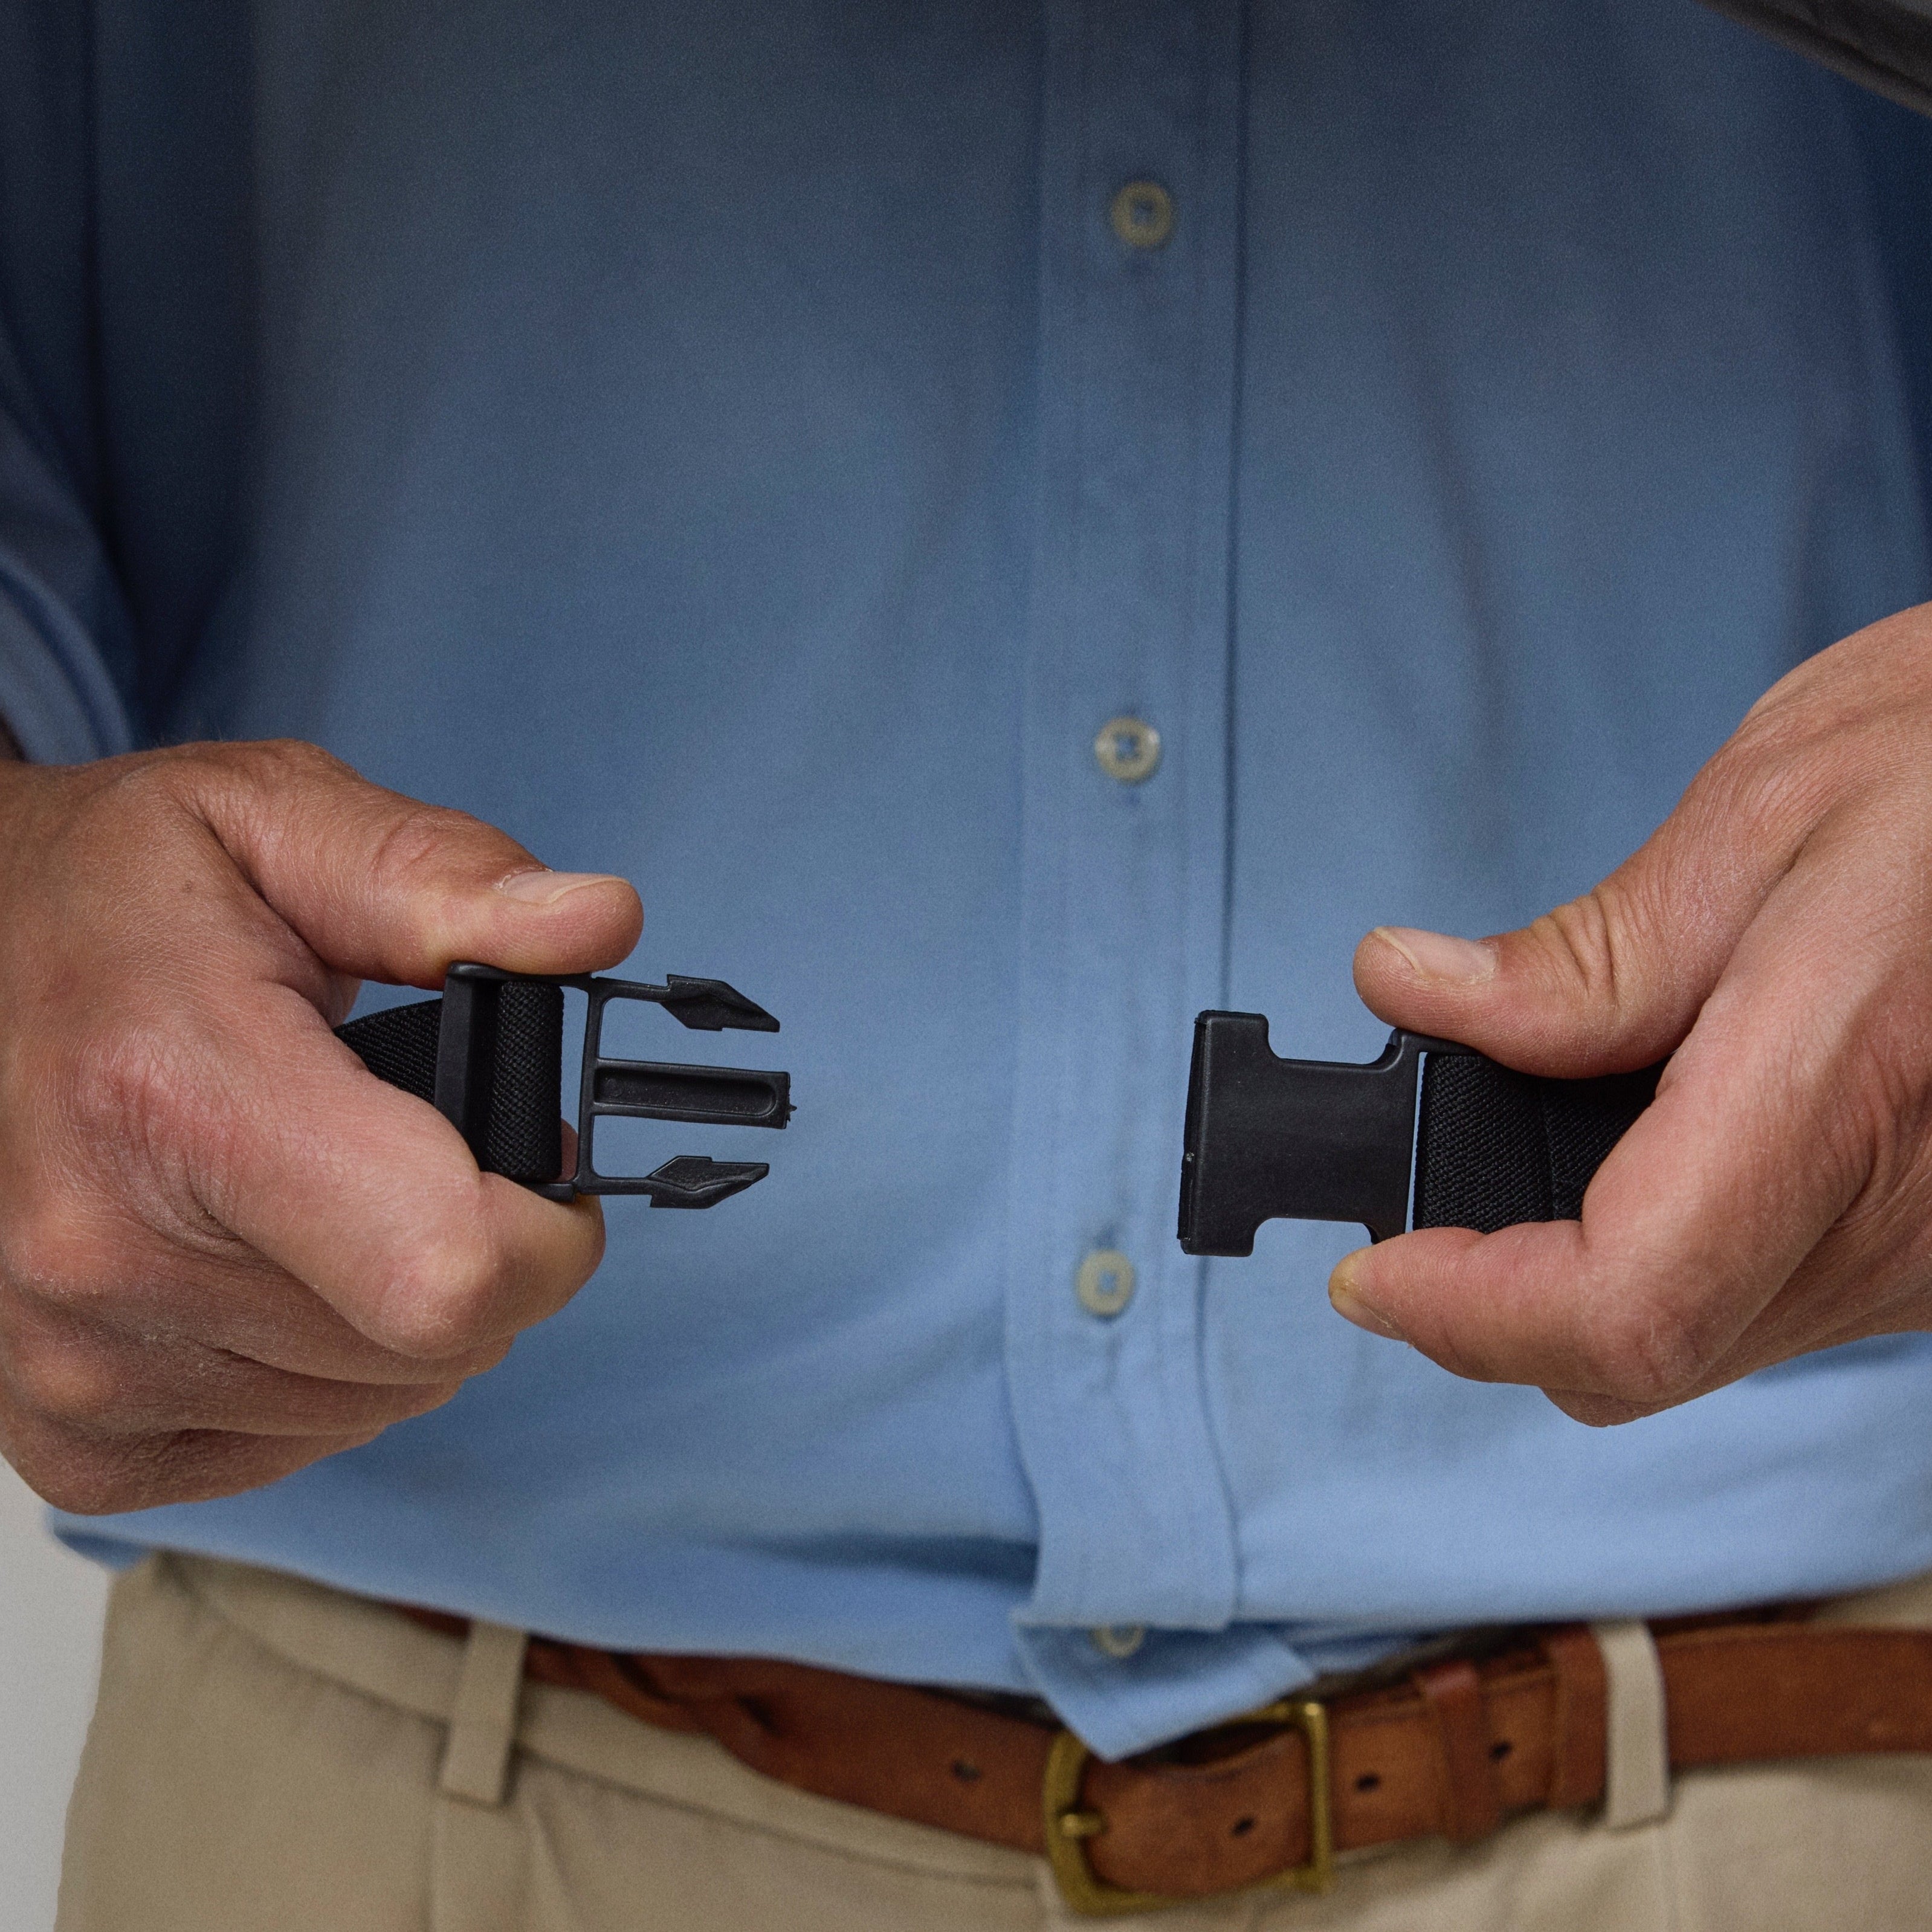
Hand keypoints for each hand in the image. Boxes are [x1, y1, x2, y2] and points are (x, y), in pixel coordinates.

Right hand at [0, 740, 640, 1509]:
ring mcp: (75, 1362)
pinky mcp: (69, 1430)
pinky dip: (321, 1371)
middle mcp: (107, 1256)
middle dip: (483, 1252)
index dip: (549, 1233)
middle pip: (436, 1347)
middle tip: (422, 1149)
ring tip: (336, 1188)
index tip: (536, 1168)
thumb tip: (595, 920)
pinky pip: (287, 1446)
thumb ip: (441, 877)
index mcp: (180, 1100)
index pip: (453, 1273)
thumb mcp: (276, 819)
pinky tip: (275, 1264)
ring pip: (375, 1402)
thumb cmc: (111, 893)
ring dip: (399, 1311)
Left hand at [1329, 603, 1931, 1423]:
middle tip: (1417, 1222)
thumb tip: (1412, 993)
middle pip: (1642, 1355)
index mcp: (1831, 1092)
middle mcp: (1901, 1221)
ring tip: (1515, 1180)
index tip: (1375, 1274)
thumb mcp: (1768, 818)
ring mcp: (1929, 1259)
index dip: (1467, 1313)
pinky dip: (1670, 1266)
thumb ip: (1585, 954)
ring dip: (1580, 1289)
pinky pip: (1769, 1307)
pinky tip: (1639, 1173)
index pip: (1623, 1300)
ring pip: (1701, 1344)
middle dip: (1495, 1305)